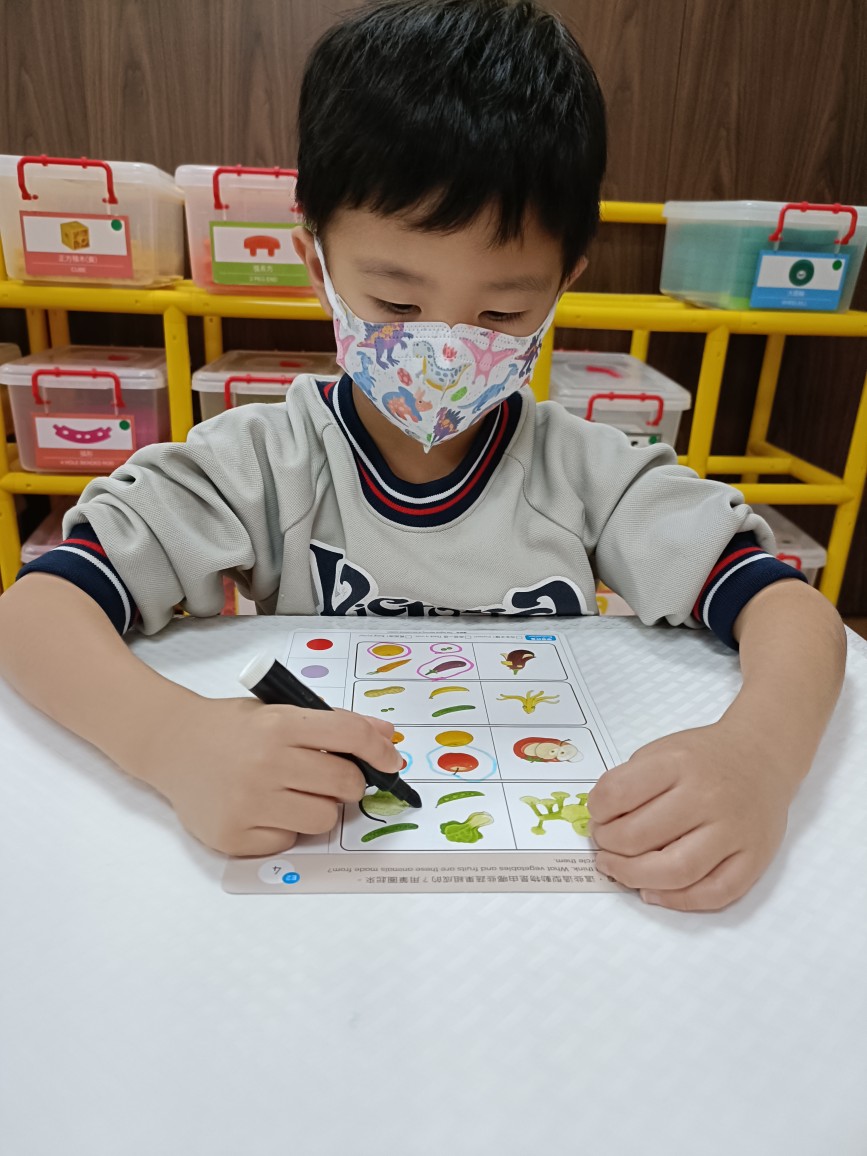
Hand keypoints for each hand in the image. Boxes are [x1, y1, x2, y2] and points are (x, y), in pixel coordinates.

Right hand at [130, 695, 401, 856]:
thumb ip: (333, 724)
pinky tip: (266, 809)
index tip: (392, 760)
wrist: (171, 745)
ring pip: (324, 818)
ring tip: (295, 793)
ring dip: (321, 808)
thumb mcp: (279, 711)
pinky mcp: (234, 836)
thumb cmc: (232, 728)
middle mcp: (265, 763)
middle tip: (331, 777)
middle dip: (349, 782)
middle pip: (345, 782)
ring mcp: (248, 803)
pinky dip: (287, 829)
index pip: (348, 735)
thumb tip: (386, 736)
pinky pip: (289, 842)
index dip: (379, 750)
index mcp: (278, 725)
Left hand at [587, 719, 802, 911]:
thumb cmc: (705, 757)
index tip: (596, 816)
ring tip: (618, 869)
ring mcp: (734, 830)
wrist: (762, 755)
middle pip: (641, 836)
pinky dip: (678, 900)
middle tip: (603, 844)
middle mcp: (708, 796)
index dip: (597, 811)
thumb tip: (601, 822)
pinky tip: (653, 891)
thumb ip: (630, 781)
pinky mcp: (754, 858)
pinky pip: (715, 893)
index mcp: (678, 763)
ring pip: (676, 871)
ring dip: (634, 877)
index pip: (619, 793)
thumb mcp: (661, 751)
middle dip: (609, 846)